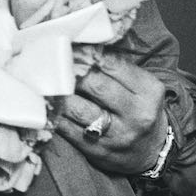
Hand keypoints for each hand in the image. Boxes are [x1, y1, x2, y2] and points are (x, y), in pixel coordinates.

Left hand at [55, 49, 167, 175]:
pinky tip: (45, 103)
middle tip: (50, 59)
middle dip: (70, 70)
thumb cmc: (138, 108)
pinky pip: (69, 130)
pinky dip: (53, 114)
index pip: (112, 64)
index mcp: (148, 90)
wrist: (152, 151)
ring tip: (43, 79)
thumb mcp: (139, 85)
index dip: (85, 52)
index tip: (67, 44)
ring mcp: (118, 135)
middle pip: (95, 85)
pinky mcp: (99, 151)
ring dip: (57, 92)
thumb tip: (77, 44)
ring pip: (79, 109)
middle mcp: (136, 114)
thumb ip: (114, 66)